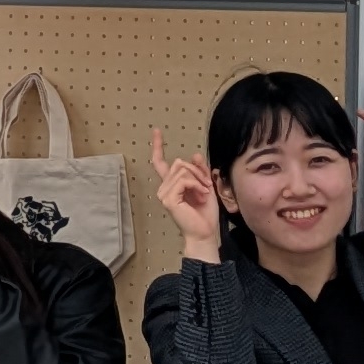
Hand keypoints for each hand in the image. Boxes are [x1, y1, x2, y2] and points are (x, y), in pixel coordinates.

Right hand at [151, 127, 223, 264]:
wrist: (205, 233)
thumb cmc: (205, 214)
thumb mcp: (206, 186)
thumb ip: (200, 171)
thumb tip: (195, 154)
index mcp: (171, 185)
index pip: (160, 162)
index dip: (157, 146)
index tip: (156, 131)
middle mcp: (164, 187)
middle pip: (179, 163)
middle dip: (197, 171)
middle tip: (207, 186)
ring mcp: (164, 193)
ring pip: (182, 170)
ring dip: (199, 179)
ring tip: (205, 193)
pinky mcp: (169, 199)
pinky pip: (184, 180)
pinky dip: (197, 185)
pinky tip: (202, 195)